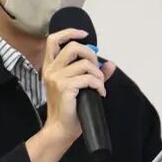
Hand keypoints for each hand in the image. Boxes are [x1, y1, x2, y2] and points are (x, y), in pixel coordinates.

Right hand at [40, 28, 114, 144]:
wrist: (61, 129)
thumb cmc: (69, 109)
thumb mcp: (80, 87)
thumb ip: (94, 74)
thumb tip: (111, 64)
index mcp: (51, 67)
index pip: (53, 40)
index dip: (69, 33)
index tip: (84, 35)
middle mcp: (51, 70)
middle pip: (73, 47)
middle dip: (91, 55)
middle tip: (97, 70)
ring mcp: (56, 79)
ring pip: (85, 64)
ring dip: (98, 75)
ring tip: (99, 86)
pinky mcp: (65, 88)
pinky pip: (88, 78)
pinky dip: (99, 85)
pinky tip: (99, 93)